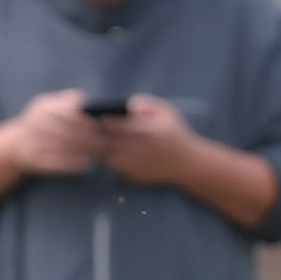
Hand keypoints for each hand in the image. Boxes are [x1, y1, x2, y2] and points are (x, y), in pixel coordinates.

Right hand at [5, 89, 115, 175]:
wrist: (16, 145)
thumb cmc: (42, 121)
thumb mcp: (51, 104)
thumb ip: (69, 99)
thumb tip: (87, 102)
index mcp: (42, 106)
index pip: (67, 111)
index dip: (85, 119)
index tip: (99, 125)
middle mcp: (34, 122)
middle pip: (66, 131)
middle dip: (88, 137)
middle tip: (103, 142)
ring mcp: (31, 142)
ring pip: (63, 147)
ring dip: (83, 151)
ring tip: (98, 153)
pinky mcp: (32, 159)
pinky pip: (56, 163)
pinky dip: (73, 164)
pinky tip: (86, 164)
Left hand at [91, 92, 205, 185]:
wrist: (188, 164)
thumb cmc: (175, 134)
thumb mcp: (167, 112)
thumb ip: (147, 103)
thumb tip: (128, 105)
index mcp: (146, 131)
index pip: (114, 125)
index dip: (103, 120)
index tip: (99, 115)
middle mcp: (139, 150)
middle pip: (107, 141)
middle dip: (97, 134)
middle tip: (92, 128)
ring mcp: (135, 165)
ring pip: (107, 156)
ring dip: (100, 148)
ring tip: (101, 139)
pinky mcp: (134, 177)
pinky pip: (114, 167)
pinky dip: (109, 160)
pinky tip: (112, 152)